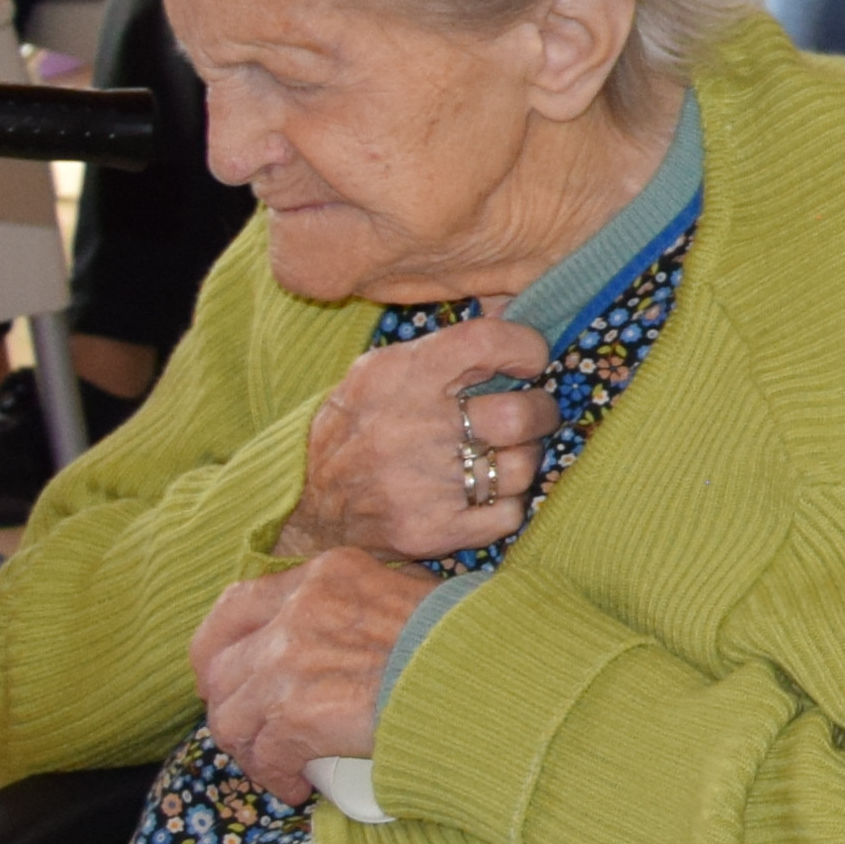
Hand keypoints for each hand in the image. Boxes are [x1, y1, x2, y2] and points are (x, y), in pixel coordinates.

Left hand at [193, 546, 439, 802]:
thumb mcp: (407, 593)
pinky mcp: (295, 714)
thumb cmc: (463, 642)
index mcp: (323, 575)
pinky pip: (263, 755)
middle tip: (249, 728)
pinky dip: (275, 776)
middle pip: (218, 664)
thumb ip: (361, 604)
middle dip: (227, 703)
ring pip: (230, 717)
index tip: (231, 675)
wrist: (486, 679)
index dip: (221, 647)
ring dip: (250, 748)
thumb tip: (344, 635)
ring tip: (277, 765)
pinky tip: (297, 785)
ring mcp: (289, 662)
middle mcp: (296, 611)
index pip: (236, 604)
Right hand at [278, 321, 559, 564]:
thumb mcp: (379, 373)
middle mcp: (411, 428)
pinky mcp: (431, 530)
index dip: (525, 348)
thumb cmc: (356, 429)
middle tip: (532, 415)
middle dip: (540, 413)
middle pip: (518, 415)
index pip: (485, 342)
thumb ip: (440, 350)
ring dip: (522, 462)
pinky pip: (508, 513)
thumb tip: (512, 313)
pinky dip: (505, 505)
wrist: (304, 505)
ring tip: (499, 457)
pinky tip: (482, 494)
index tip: (529, 361)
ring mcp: (421, 483)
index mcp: (398, 376)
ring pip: (521, 467)